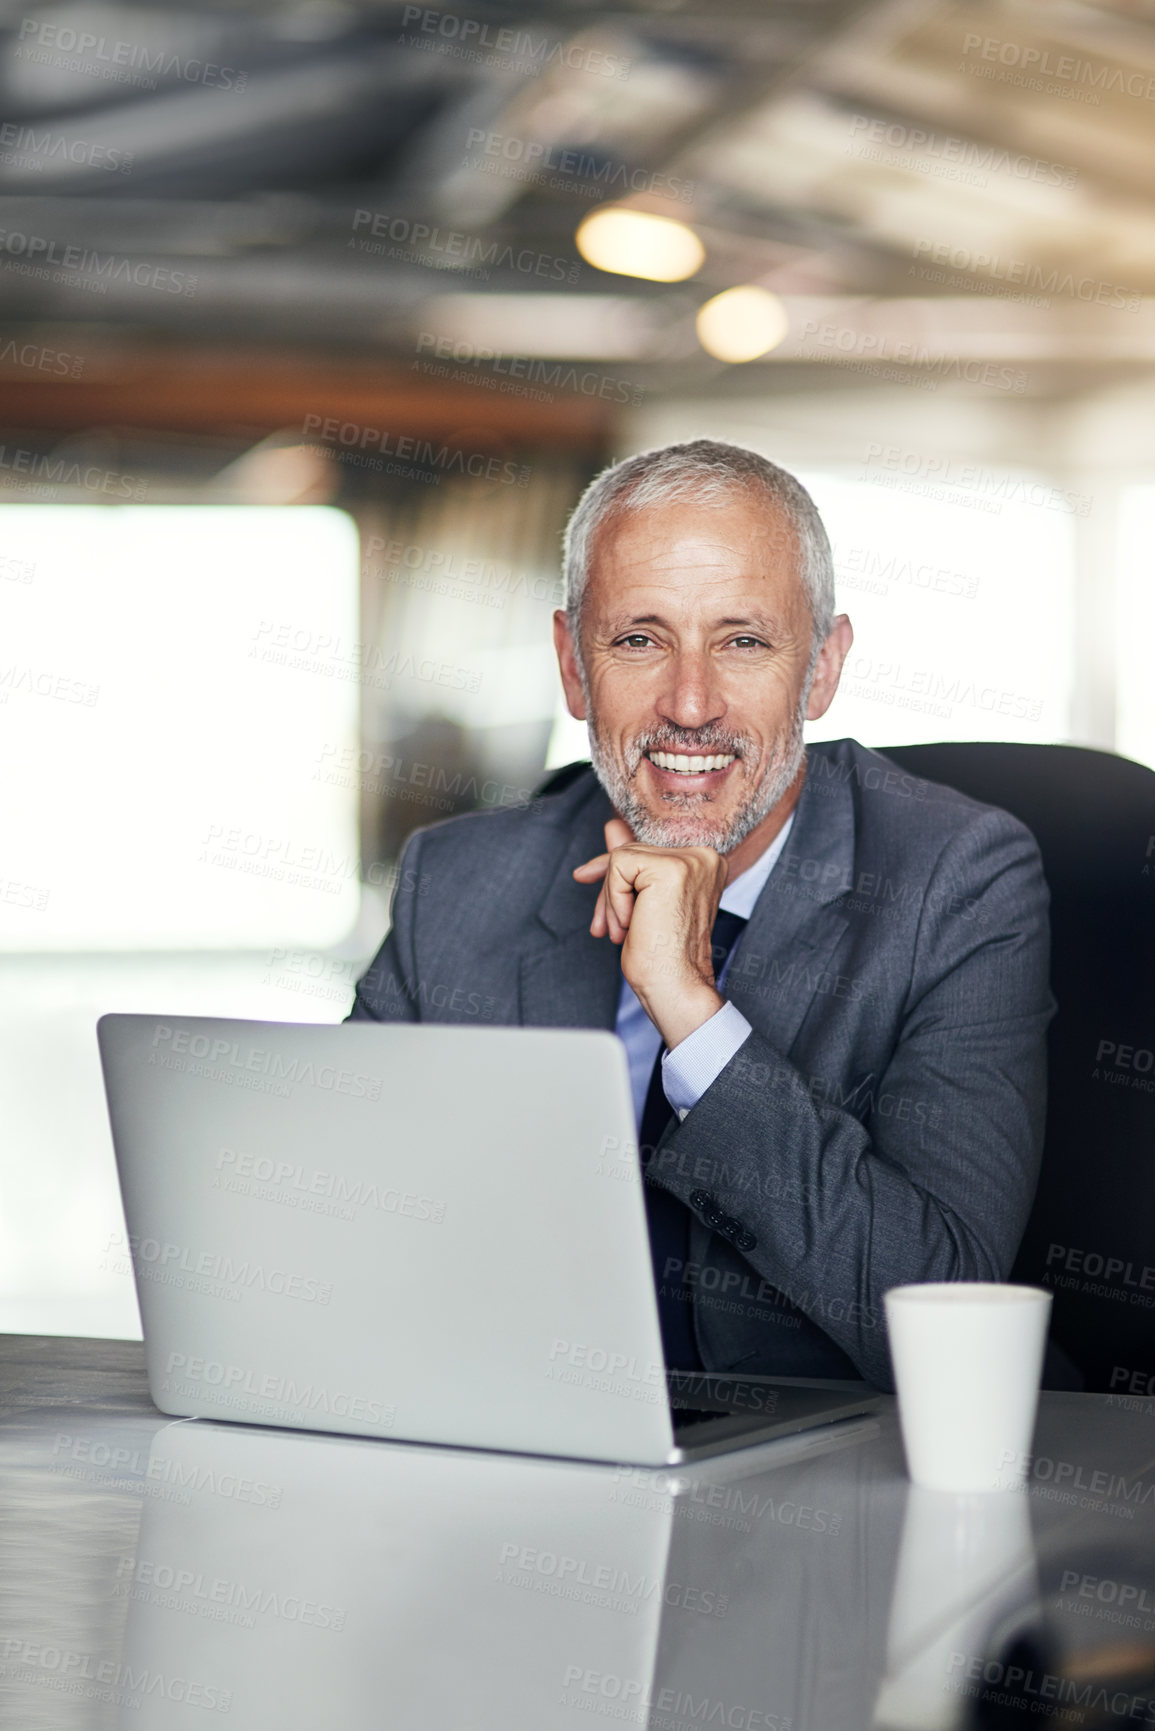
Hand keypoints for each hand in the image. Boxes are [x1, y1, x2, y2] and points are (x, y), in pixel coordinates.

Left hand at [573, 818, 727, 1049]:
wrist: (675, 986)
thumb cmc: (662, 955)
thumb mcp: (640, 900)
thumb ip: (631, 860)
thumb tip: (611, 825)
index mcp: (704, 862)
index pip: (645, 850)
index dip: (613, 871)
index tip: (586, 877)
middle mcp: (703, 856)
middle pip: (632, 852)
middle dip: (609, 891)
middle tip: (604, 927)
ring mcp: (691, 860)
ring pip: (622, 857)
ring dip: (611, 900)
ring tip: (622, 931)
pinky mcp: (671, 868)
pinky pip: (618, 865)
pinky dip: (613, 899)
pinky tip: (629, 925)